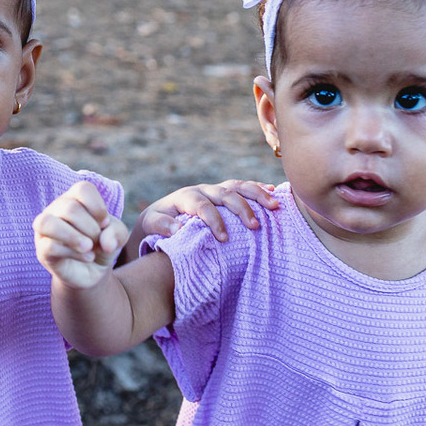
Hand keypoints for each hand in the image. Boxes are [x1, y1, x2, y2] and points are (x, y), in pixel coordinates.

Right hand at [34, 181, 129, 288]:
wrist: (93, 271)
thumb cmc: (102, 245)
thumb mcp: (118, 236)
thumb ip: (117, 232)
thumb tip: (105, 243)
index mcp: (74, 198)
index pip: (82, 189)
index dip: (98, 207)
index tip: (104, 223)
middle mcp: (56, 209)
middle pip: (70, 208)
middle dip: (91, 228)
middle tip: (98, 241)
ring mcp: (45, 230)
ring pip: (47, 222)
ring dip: (73, 237)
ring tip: (89, 247)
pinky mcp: (42, 251)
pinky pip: (49, 246)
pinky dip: (73, 252)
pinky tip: (87, 257)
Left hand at [139, 180, 278, 241]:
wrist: (160, 213)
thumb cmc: (157, 222)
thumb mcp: (152, 224)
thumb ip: (161, 225)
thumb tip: (176, 230)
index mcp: (186, 197)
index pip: (203, 206)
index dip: (214, 221)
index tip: (224, 239)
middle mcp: (203, 190)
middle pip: (225, 194)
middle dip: (241, 208)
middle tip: (254, 226)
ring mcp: (215, 189)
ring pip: (238, 186)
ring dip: (257, 194)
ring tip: (274, 205)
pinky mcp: (224, 192)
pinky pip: (243, 187)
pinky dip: (258, 188)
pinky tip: (274, 192)